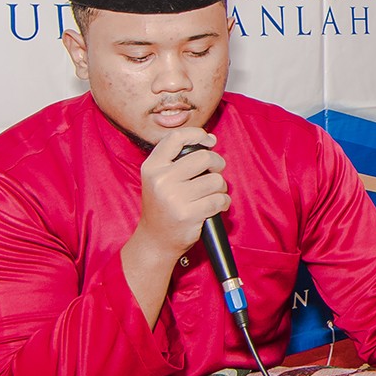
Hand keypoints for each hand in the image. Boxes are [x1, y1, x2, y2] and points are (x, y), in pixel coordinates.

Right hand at [131, 130, 228, 263]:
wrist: (155, 240)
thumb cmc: (163, 206)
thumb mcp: (160, 178)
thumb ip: (178, 159)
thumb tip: (210, 139)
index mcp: (152, 167)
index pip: (176, 138)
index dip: (197, 135)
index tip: (209, 141)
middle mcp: (161, 180)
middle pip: (204, 157)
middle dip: (217, 164)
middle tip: (215, 173)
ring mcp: (174, 198)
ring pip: (216, 180)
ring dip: (221, 187)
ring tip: (212, 194)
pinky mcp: (188, 215)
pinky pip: (219, 200)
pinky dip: (223, 202)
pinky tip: (215, 206)